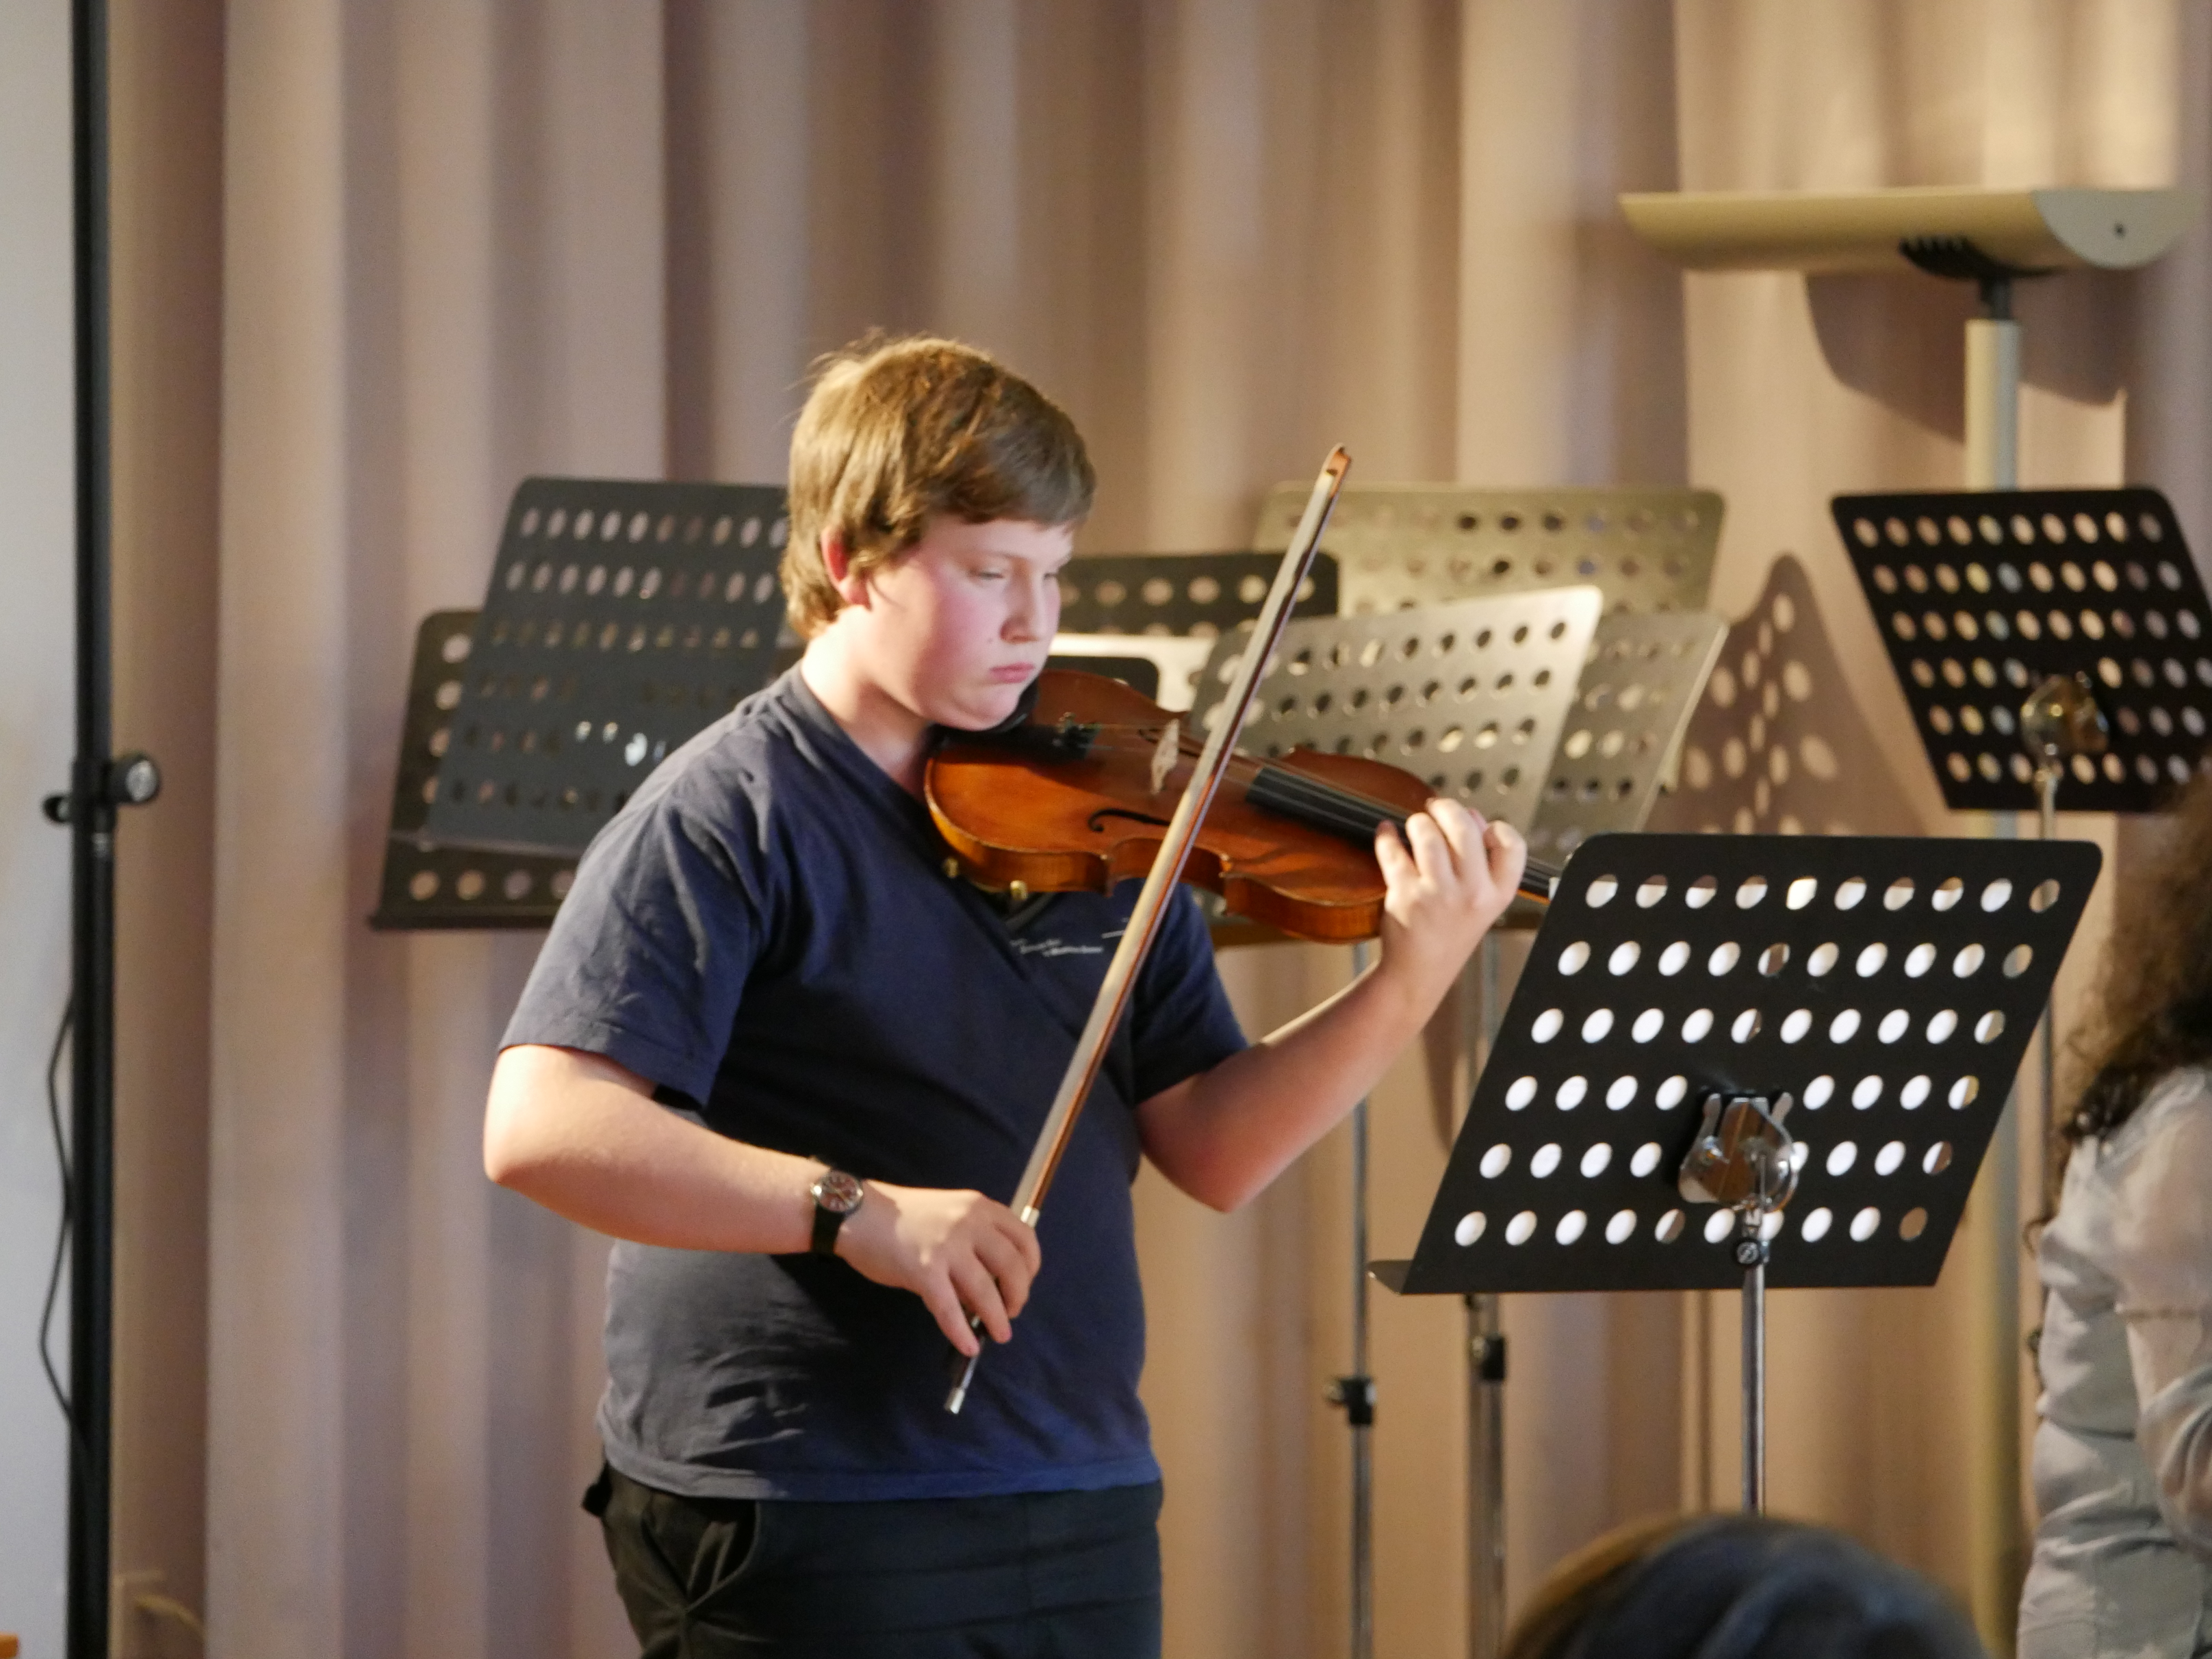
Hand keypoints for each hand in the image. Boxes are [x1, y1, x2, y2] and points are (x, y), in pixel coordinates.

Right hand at [832, 1180, 1042, 1354]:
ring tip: (1000, 1334)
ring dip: (996, 1318)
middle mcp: (969, 1223)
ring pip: (985, 1291)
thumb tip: (991, 1286)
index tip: (1025, 1284)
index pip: (1025, 1238)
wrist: (858, 1213)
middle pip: (1012, 1267)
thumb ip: (974, 1242)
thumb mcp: (950, 1215)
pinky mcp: (924, 1271)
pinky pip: (949, 1309)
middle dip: (1018, 1295)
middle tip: (1012, 1312)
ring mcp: (947, 1247)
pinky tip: (969, 1345)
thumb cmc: (903, 1217)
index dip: (1031, 1267)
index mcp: (980, 1207)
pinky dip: (961, 1331)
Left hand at [1371, 801, 1525, 1019]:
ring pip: (1427, 833)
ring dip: (1417, 822)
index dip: (1496, 827)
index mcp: (1498, 894)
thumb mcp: (1480, 904)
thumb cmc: (1449, 933)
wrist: (1419, 973)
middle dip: (1446, 809)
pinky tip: (1386, 832)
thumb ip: (1481, 863)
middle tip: (1436, 807)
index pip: (1512, 845)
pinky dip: (1386, 835)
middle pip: (1464, 828)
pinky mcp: (1406, 895)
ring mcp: (1438, 894)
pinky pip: (1393, 850)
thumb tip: (1469, 813)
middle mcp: (1472, 893)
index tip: (1480, 825)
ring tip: (1414, 825)